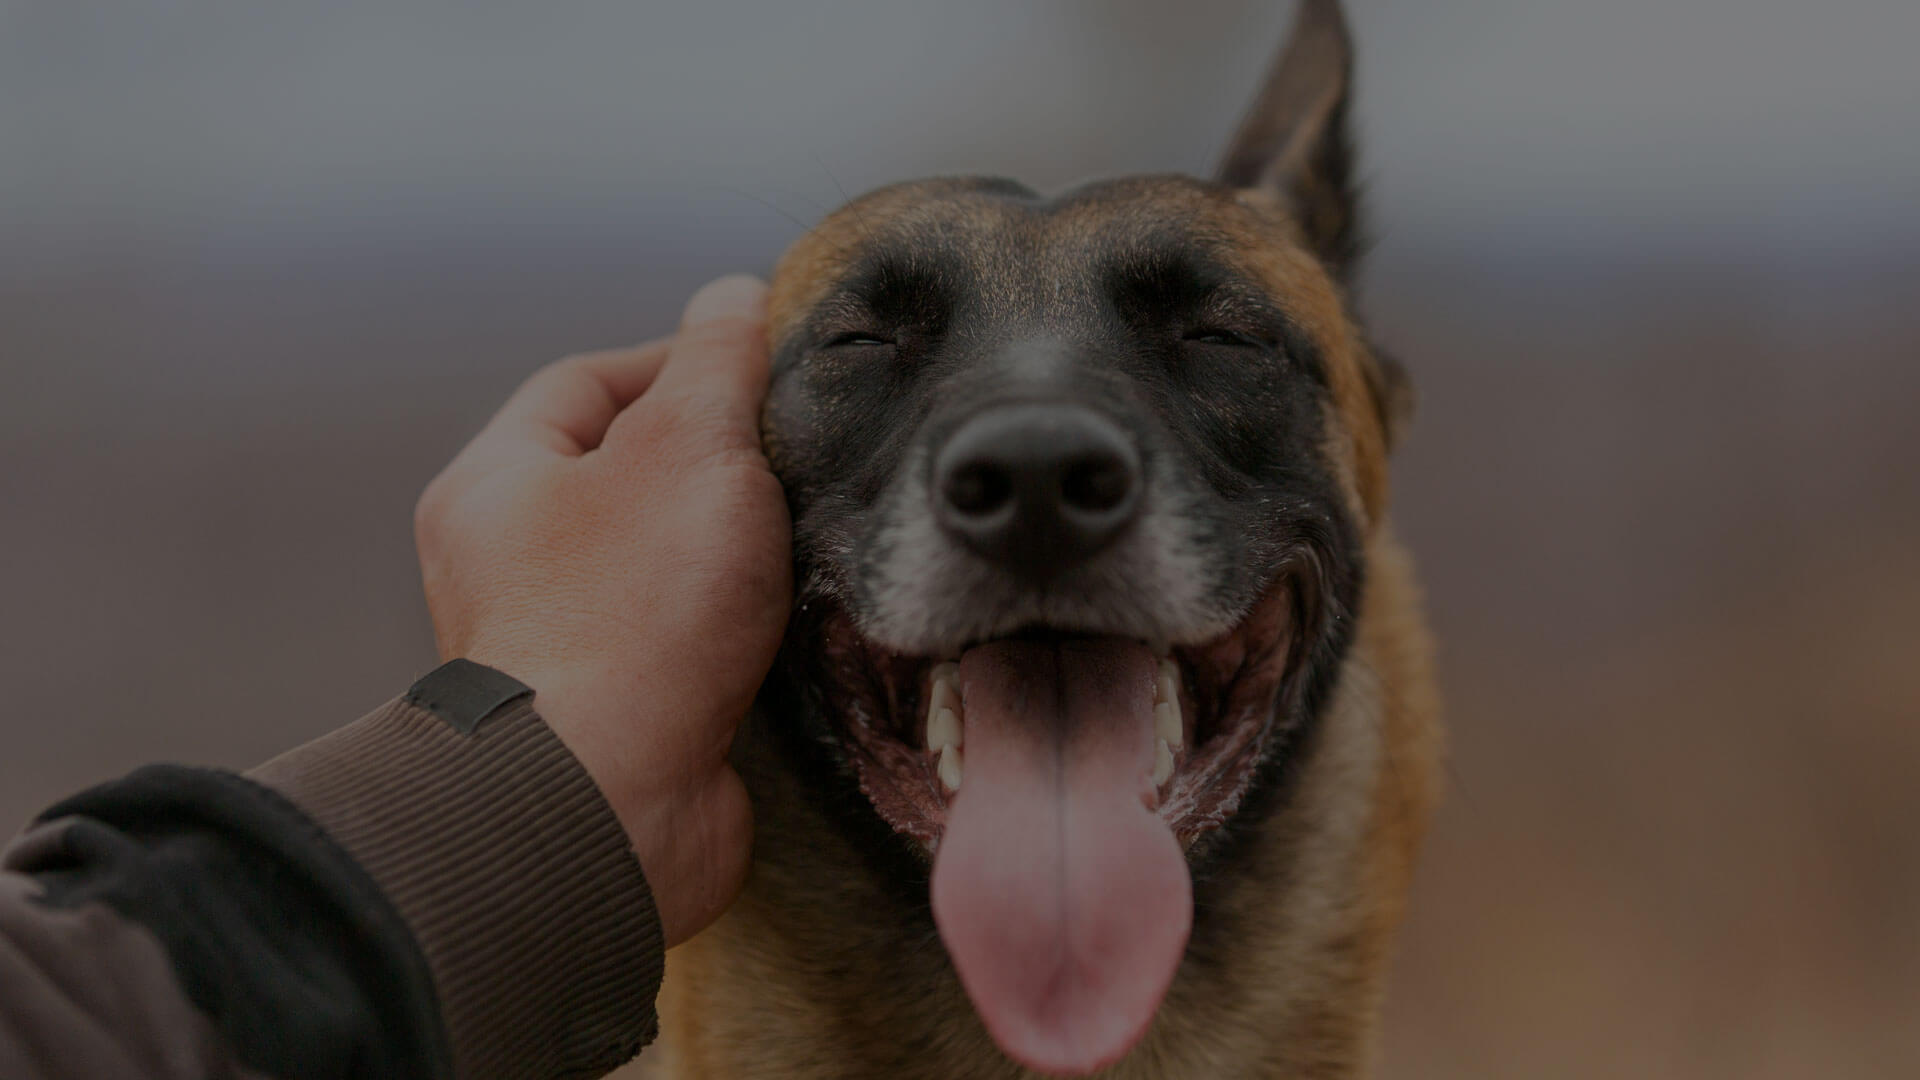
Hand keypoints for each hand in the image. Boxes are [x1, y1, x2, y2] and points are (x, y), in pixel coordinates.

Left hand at [412, 275, 788, 946]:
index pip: (588, 381)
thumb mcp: (690, 446)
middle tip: (793, 459)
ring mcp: (566, 646)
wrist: (610, 805)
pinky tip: (794, 624)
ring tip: (803, 541)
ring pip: (666, 565)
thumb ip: (718, 361)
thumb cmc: (632, 618)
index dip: (680, 360)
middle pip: (630, 475)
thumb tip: (734, 295)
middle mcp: (512, 565)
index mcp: (497, 485)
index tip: (763, 368)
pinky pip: (690, 645)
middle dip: (718, 464)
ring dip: (737, 554)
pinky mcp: (624, 716)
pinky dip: (743, 630)